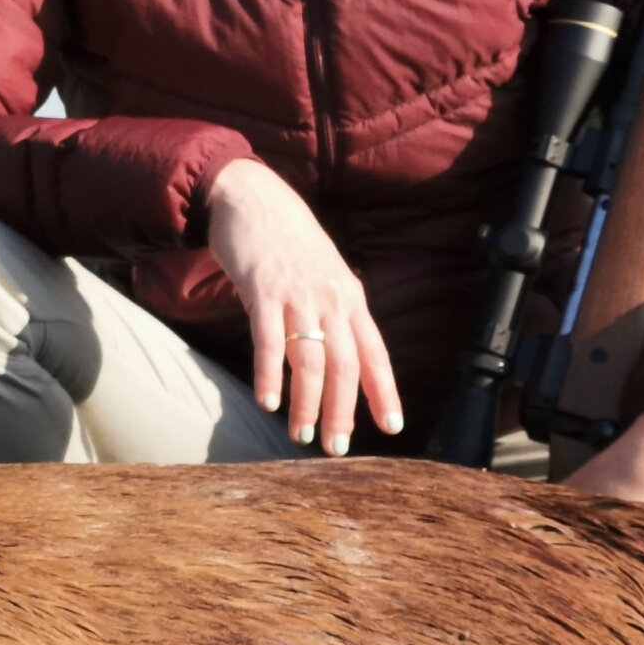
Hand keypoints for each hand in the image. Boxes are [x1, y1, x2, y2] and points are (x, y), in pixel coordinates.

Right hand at [201, 158, 400, 452]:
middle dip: (343, 411)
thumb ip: (333, 310)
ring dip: (307, 403)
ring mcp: (298, 294)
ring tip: (300, 435)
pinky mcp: (263, 289)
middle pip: (345, 365)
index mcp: (349, 297)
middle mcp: (331, 298)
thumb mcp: (323, 273)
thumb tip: (339, 351)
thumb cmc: (286, 239)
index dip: (384, 391)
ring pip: (310, 359)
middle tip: (336, 448)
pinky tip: (268, 402)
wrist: (251, 196)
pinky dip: (270, 375)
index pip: (374, 352)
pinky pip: (269, 340)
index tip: (392, 427)